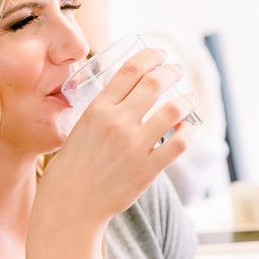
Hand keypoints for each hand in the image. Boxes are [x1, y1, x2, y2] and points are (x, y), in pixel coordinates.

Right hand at [37, 48, 191, 227]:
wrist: (70, 204)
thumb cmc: (72, 166)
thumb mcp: (80, 127)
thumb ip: (103, 109)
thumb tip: (128, 93)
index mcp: (98, 108)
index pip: (130, 69)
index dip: (150, 56)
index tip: (160, 55)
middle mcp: (117, 122)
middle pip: (155, 82)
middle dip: (171, 72)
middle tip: (177, 71)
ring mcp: (134, 145)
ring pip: (173, 109)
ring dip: (186, 99)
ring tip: (189, 98)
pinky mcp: (148, 168)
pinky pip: (179, 142)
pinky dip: (189, 131)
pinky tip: (187, 128)